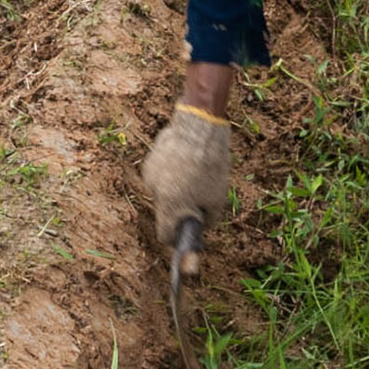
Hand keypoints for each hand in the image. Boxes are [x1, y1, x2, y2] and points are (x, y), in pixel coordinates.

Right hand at [142, 107, 232, 242]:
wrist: (199, 129)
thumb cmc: (211, 166)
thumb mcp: (218, 198)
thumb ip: (209, 219)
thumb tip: (203, 225)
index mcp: (171, 205)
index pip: (164, 235)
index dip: (174, 239)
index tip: (183, 236)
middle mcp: (155, 192)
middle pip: (165, 210)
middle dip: (179, 208)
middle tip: (198, 197)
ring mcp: (150, 174)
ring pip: (163, 190)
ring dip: (175, 188)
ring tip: (193, 173)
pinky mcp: (151, 159)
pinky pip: (161, 174)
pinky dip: (171, 173)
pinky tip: (184, 161)